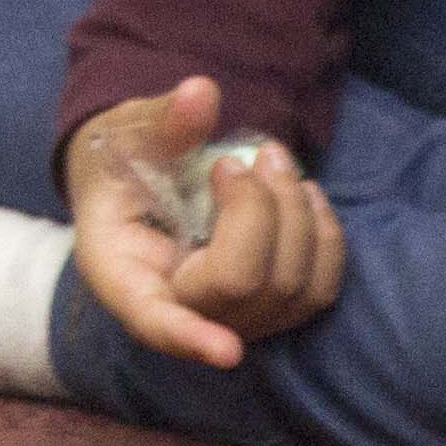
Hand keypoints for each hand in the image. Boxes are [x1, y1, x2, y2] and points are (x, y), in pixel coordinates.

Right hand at [63, 79, 340, 370]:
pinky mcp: (267, 310)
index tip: (228, 351)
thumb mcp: (124, 132)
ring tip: (277, 160)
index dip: (190, 336)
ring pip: (289, 292)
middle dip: (263, 212)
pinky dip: (324, 239)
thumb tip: (202, 94)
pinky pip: (316, 293)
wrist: (134, 181)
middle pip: (241, 287)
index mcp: (121, 273)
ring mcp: (228, 318)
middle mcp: (178, 310)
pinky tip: (305, 194)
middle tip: (257, 152)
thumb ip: (161, 120)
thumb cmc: (121, 159)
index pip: (156, 319)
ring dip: (299, 218)